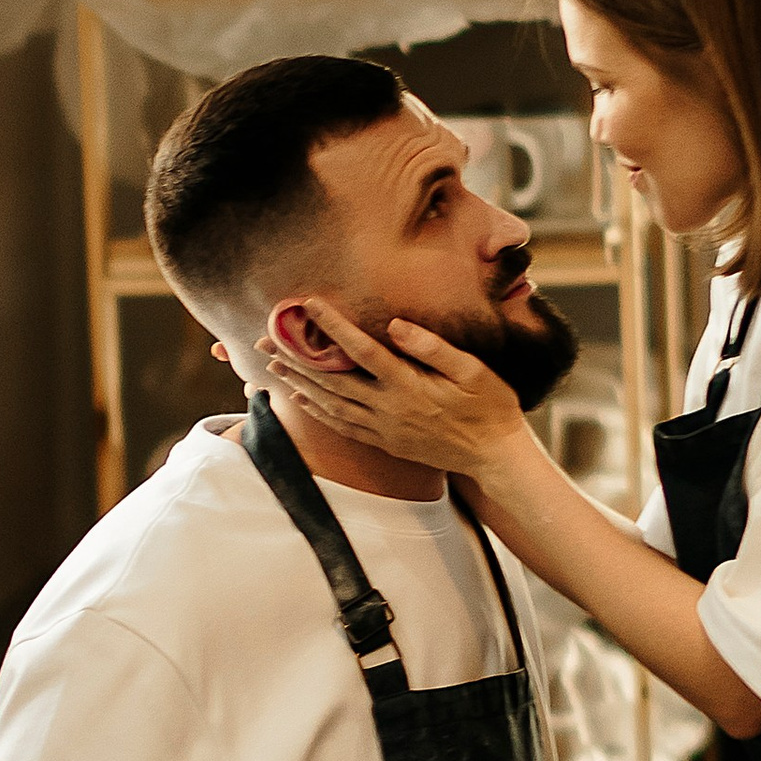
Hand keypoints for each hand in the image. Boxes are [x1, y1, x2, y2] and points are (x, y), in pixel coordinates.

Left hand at [258, 298, 533, 479]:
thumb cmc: (490, 406)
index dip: (332, 326)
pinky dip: (319, 412)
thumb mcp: (473, 370)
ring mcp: (385, 430)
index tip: (309, 304)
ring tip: (273, 366)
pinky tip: (303, 400)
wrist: (494, 456)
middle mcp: (390, 409)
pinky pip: (343, 427)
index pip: (361, 350)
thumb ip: (433, 347)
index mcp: (409, 385)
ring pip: (331, 406)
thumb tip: (394, 326)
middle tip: (266, 339)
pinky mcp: (386, 444)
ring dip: (300, 384)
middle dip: (298, 357)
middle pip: (333, 380)